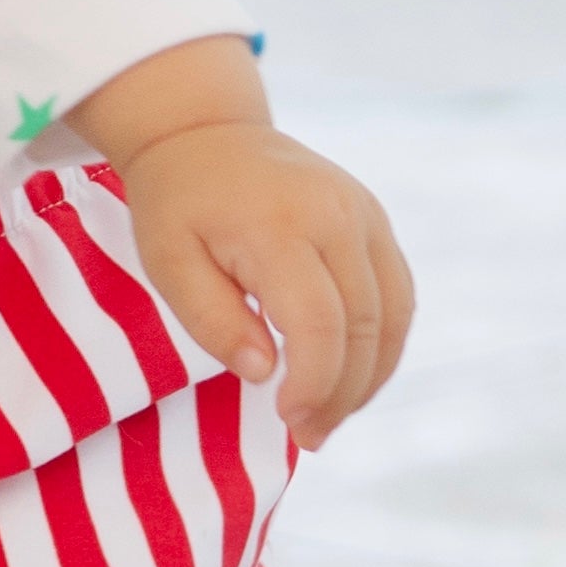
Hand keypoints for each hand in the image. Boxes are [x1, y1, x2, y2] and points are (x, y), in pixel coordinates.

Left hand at [70, 40, 413, 449]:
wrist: (207, 132)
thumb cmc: (178, 203)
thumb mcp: (168, 262)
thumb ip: (212, 319)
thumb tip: (263, 372)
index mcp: (281, 225)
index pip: (319, 323)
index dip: (314, 384)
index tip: (288, 420)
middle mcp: (337, 215)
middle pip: (365, 327)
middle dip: (342, 393)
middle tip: (308, 435)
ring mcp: (365, 214)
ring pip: (394, 316)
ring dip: (370, 377)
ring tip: (329, 415)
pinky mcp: (376, 220)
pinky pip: (398, 295)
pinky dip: (383, 345)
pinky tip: (349, 375)